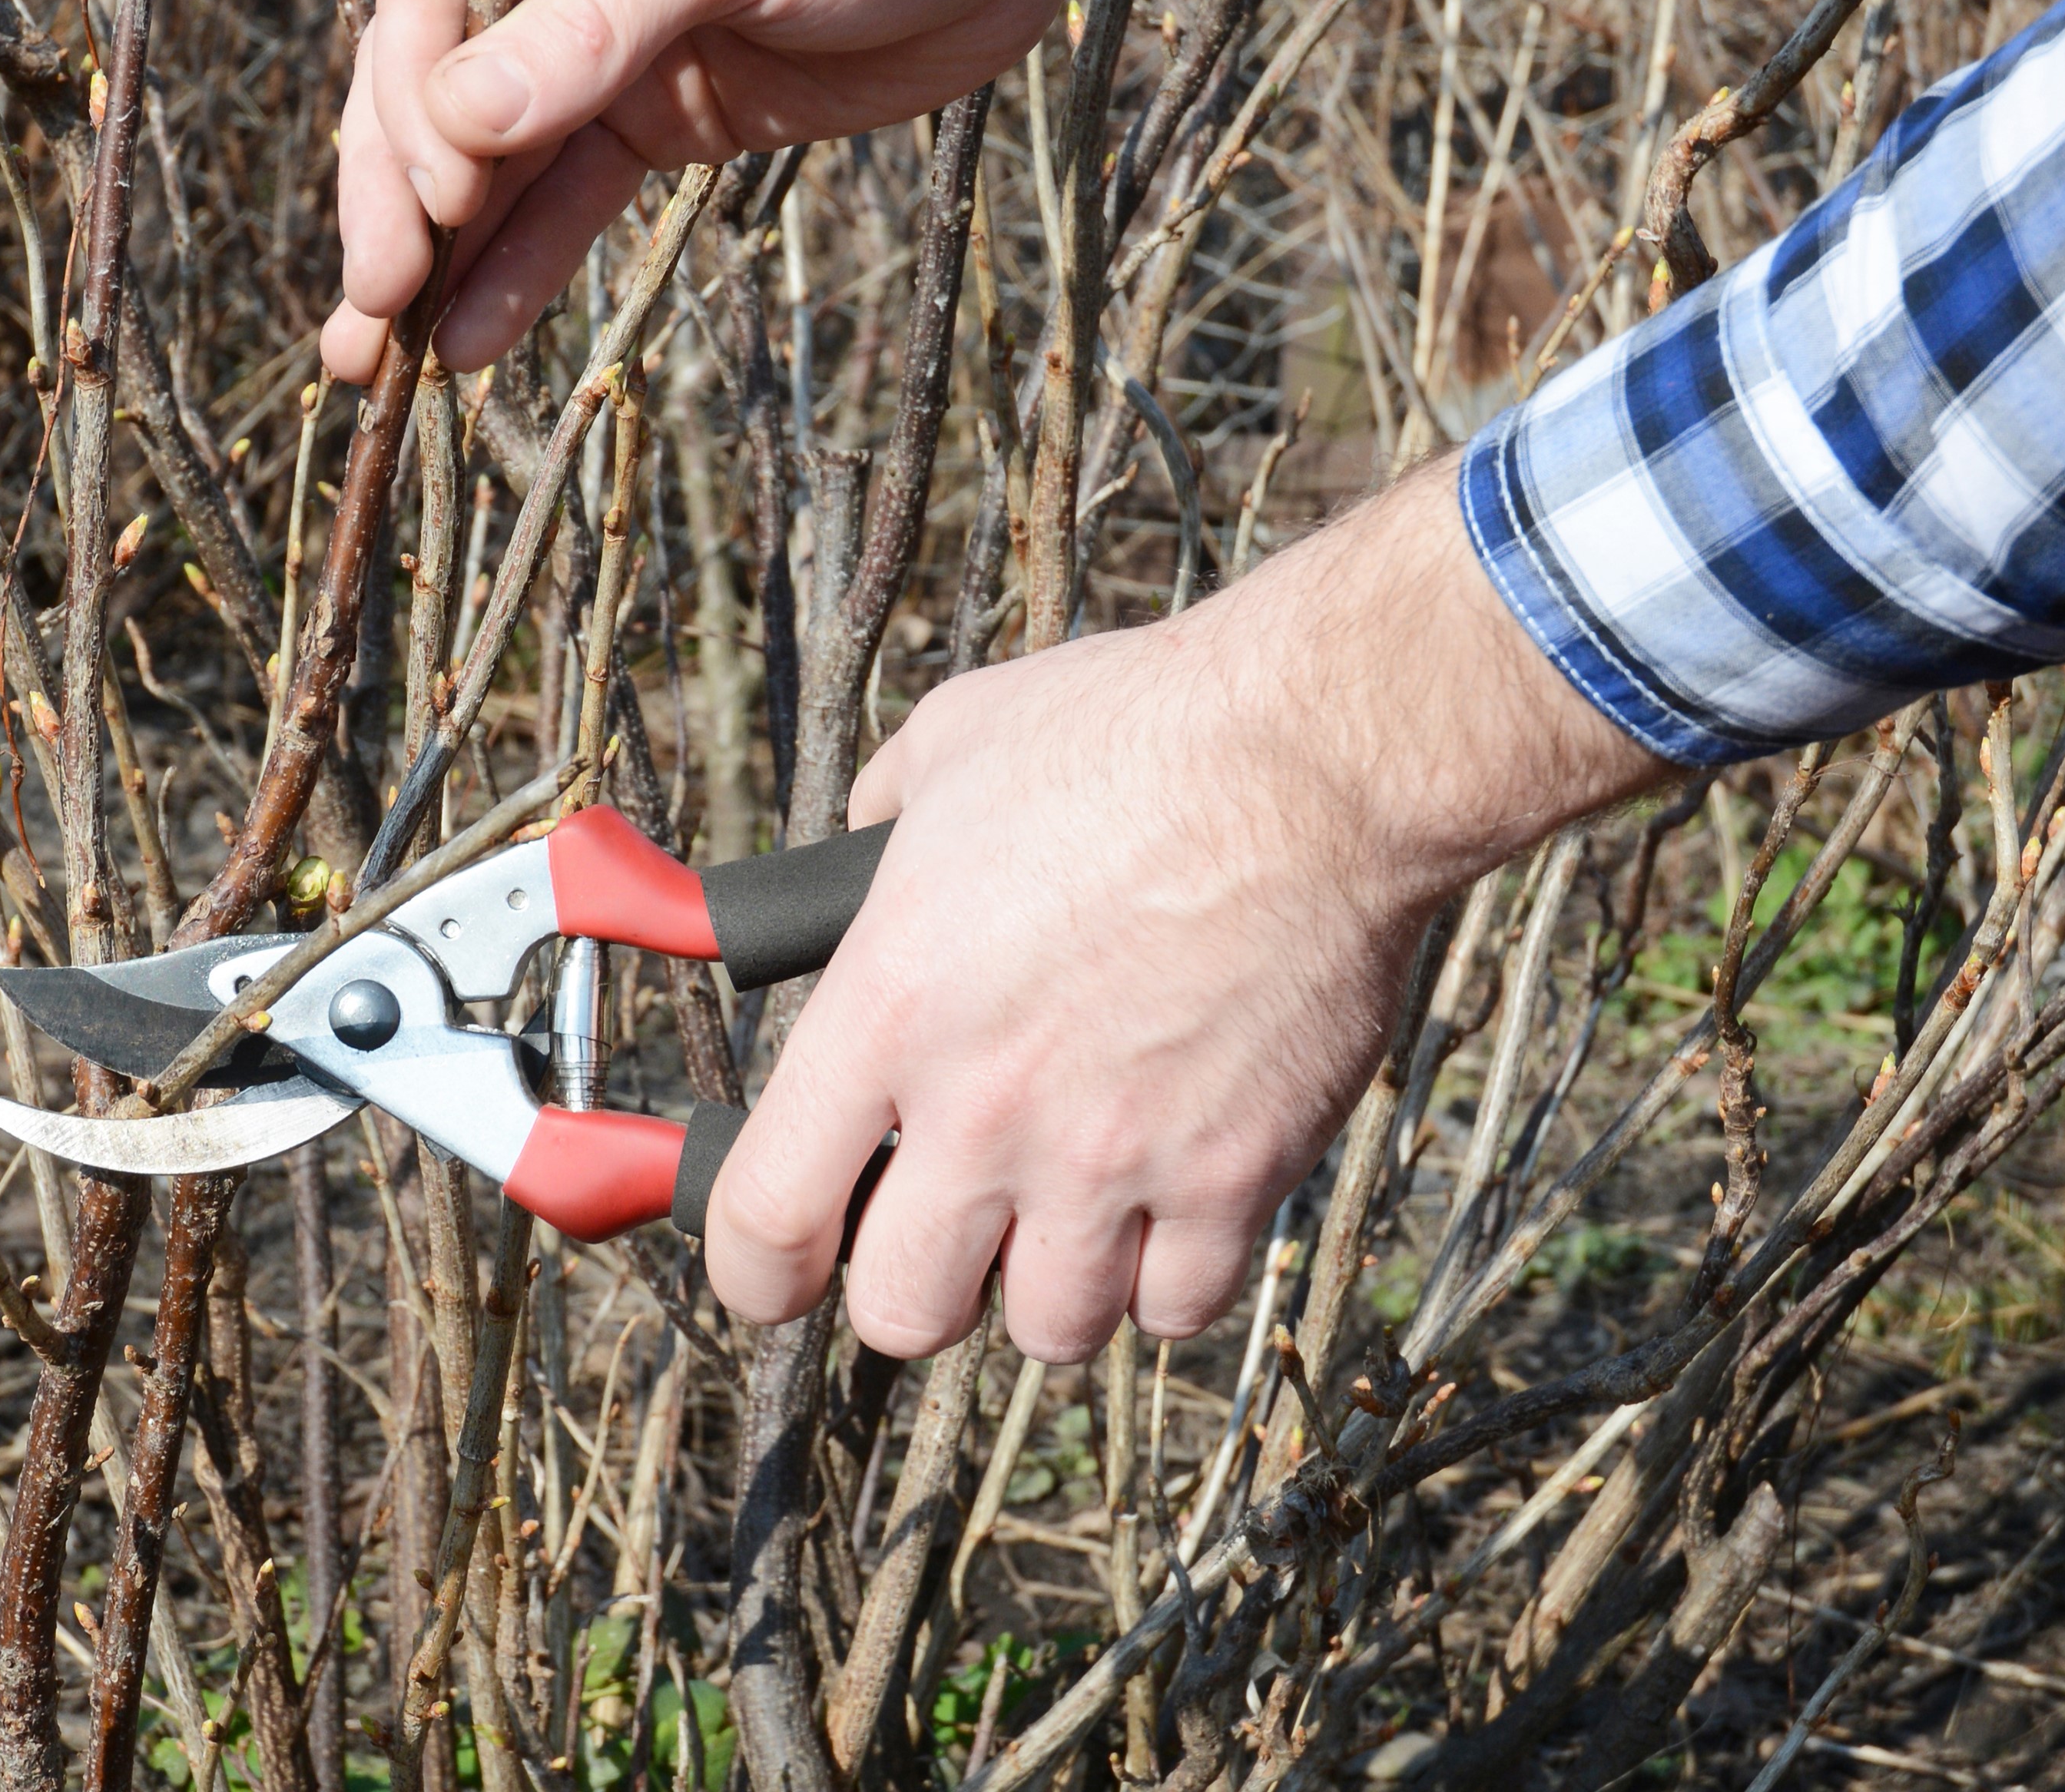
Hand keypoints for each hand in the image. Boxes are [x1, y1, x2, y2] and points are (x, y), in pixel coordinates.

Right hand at [321, 0, 1349, 381]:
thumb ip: (599, 25)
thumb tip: (463, 120)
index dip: (411, 99)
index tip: (434, 200)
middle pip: (436, 83)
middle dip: (399, 198)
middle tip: (375, 308)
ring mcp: (600, 43)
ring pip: (490, 159)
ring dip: (434, 257)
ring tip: (371, 365)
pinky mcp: (658, 117)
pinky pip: (566, 201)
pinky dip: (519, 271)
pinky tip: (469, 344)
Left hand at [698, 465, 1677, 1361]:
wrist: (1313, 759)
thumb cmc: (1133, 736)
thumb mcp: (949, 752)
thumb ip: (876, 832)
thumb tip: (854, 860)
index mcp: (888, 1008)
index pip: (764, 1219)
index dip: (751, 1270)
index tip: (768, 1273)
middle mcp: (986, 1108)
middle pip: (901, 1311)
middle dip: (912, 1282)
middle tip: (942, 1226)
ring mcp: (1113, 1158)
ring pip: (1048, 1328)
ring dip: (1048, 1282)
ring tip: (1070, 1205)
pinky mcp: (1233, 1178)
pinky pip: (1177, 1308)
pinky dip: (1167, 1277)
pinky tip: (1168, 1199)